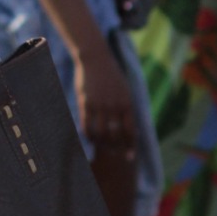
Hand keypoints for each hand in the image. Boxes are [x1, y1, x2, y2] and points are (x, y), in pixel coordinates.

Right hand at [74, 40, 135, 154]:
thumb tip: (131, 131)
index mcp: (127, 103)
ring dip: (102, 144)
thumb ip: (127, 109)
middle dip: (116, 148)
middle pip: (116, 135)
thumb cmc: (112, 76)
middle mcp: (114, 105)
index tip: (130, 157)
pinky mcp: (85, 102)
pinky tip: (91, 138)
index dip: (130, 146)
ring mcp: (99, 104)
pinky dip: (89, 136)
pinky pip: (87, 126)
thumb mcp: (124, 91)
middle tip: (114, 153)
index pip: (130, 131)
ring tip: (102, 148)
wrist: (95, 58)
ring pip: (101, 133)